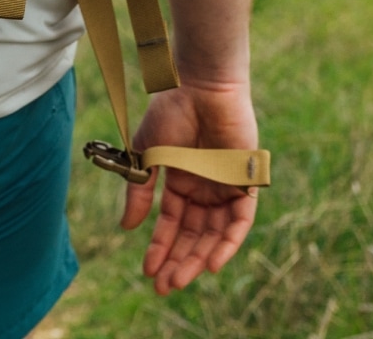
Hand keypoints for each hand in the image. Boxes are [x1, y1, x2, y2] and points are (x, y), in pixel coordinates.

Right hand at [120, 80, 258, 294]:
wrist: (199, 85)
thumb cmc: (171, 111)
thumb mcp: (147, 153)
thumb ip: (140, 190)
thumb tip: (126, 228)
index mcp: (181, 182)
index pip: (172, 224)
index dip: (160, 247)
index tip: (147, 271)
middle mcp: (204, 189)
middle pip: (194, 235)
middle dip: (179, 261)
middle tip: (164, 286)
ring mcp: (225, 187)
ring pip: (215, 234)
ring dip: (199, 258)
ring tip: (181, 279)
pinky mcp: (246, 183)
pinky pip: (240, 222)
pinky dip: (228, 244)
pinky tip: (212, 263)